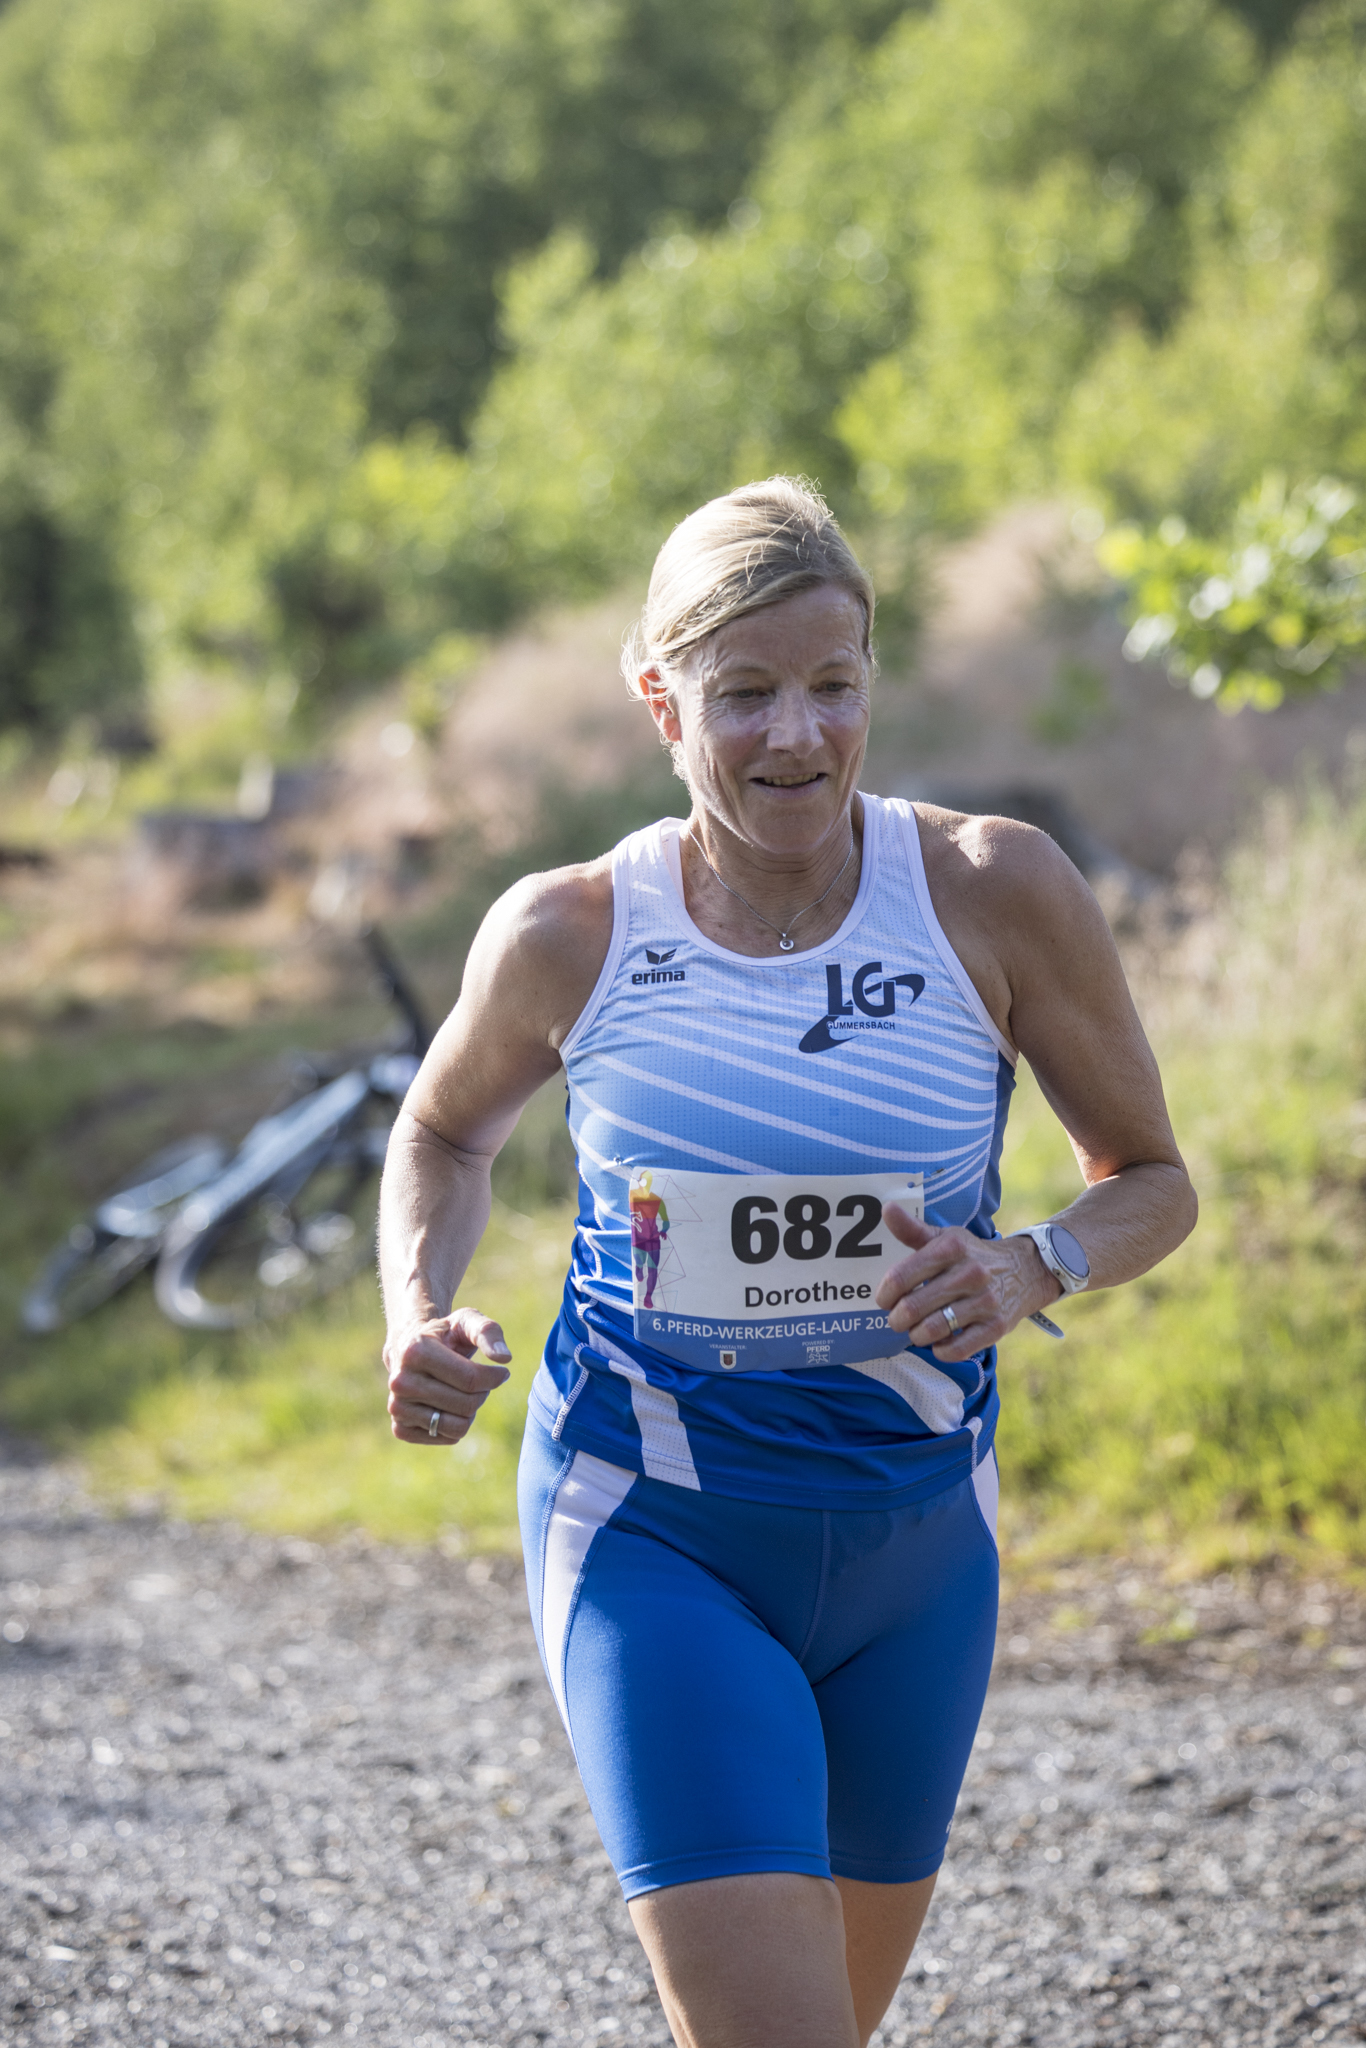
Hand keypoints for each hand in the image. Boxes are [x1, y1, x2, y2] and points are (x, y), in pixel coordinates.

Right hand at [385, 1307, 511, 1445]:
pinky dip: (455, 1425)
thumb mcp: (467, 1320)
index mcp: (416, 1351)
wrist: (409, 1350)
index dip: (495, 1377)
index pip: (470, 1379)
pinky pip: (446, 1438)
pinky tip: (447, 1405)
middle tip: (477, 1382)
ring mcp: (397, 1407)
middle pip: (466, 1405)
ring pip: (457, 1427)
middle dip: (482, 1394)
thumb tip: (505, 1358)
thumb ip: (488, 1332)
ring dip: (470, 1412)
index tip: (502, 1372)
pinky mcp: (400, 1428)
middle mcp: (400, 1381)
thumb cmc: (445, 1335)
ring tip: (462, 1393)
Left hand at [874, 1206, 1058, 1362]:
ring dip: (916, 1335)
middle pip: (912, 1308)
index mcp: (950, 1249)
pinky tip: (939, 1342)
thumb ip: (912, 1229)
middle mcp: (969, 1274)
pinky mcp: (996, 1326)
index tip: (885, 1300)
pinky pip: (956, 1349)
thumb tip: (886, 1209)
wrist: (1026, 1271)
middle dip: (897, 1319)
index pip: (900, 1277)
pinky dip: (940, 1350)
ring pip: (931, 1330)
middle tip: (899, 1319)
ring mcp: (985, 1301)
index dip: (884, 1294)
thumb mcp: (946, 1238)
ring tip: (917, 1331)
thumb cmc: (973, 1256)